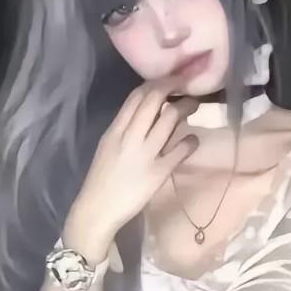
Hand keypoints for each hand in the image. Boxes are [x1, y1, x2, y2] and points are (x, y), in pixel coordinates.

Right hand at [65, 78, 199, 254]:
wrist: (97, 211)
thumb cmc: (103, 179)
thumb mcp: (109, 147)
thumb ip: (125, 130)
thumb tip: (147, 114)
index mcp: (115, 131)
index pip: (136, 97)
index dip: (156, 83)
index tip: (170, 79)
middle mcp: (129, 137)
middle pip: (153, 101)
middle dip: (173, 87)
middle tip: (187, 85)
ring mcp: (145, 154)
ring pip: (169, 119)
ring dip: (185, 107)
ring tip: (193, 105)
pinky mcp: (158, 173)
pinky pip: (179, 150)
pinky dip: (190, 141)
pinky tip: (193, 140)